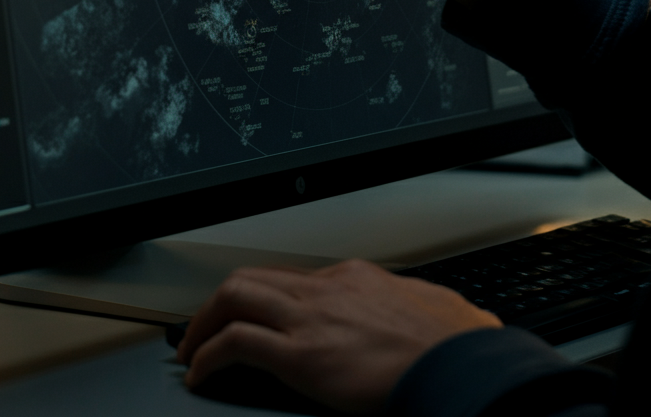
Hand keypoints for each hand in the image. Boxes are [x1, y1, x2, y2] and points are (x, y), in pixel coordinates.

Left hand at [177, 259, 501, 413]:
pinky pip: (235, 343)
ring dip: (203, 322)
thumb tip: (423, 313)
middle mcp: (325, 288)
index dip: (264, 296)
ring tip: (191, 347)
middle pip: (252, 277)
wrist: (460, 364)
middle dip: (220, 299)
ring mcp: (310, 317)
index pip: (291, 277)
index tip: (253, 313)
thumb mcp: (430, 308)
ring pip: (234, 296)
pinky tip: (200, 374)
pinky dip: (209, 356)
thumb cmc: (454, 344)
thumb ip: (410, 306)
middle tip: (203, 325)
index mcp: (353, 277)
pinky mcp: (300, 355)